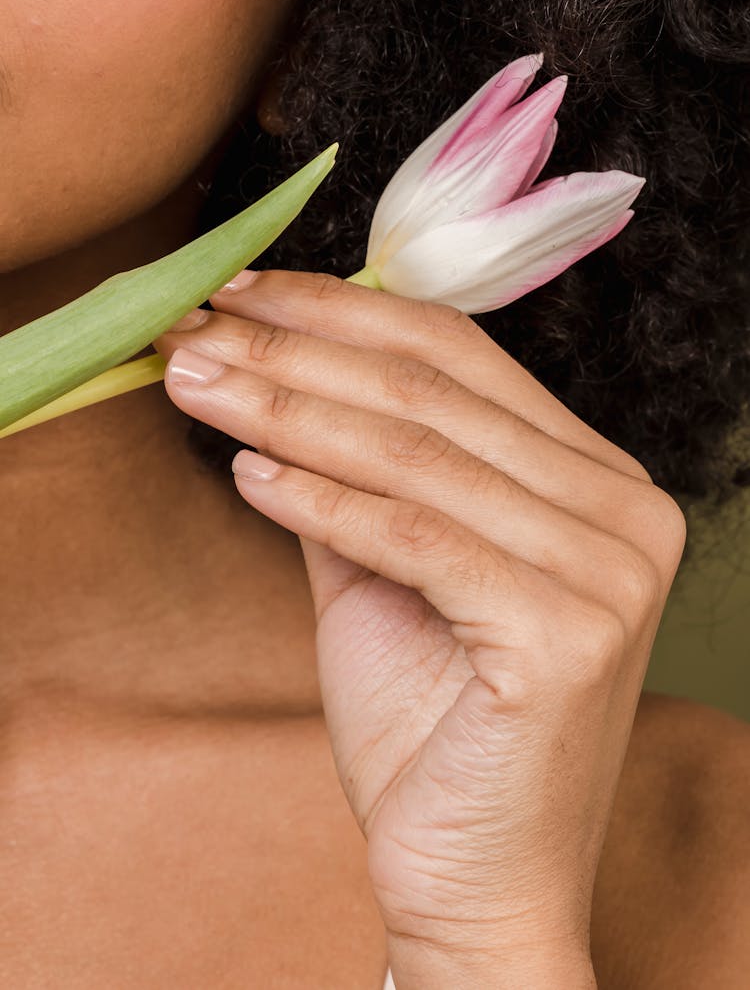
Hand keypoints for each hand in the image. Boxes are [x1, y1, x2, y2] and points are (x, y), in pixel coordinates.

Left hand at [153, 271, 685, 987]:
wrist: (475, 880)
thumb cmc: (431, 729)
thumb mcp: (383, 575)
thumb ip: (352, 475)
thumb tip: (273, 376)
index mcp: (595, 481)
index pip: (461, 356)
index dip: (343, 314)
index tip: (241, 294)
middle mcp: (625, 510)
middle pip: (434, 394)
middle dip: (296, 355)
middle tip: (194, 333)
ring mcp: (611, 571)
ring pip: (418, 456)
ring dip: (287, 413)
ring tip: (195, 386)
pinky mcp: (572, 635)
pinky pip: (418, 539)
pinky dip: (321, 501)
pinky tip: (246, 475)